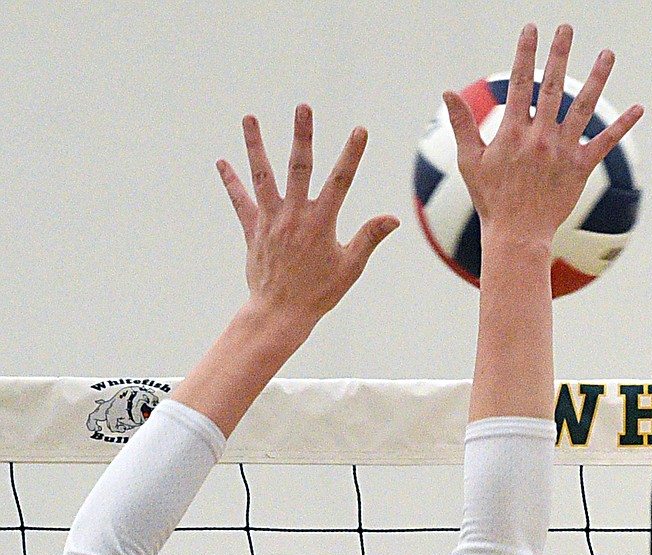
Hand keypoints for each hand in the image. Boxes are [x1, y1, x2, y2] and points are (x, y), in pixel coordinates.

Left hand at [218, 105, 397, 339]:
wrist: (280, 313)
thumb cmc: (319, 293)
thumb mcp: (350, 268)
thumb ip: (369, 238)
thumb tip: (392, 219)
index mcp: (321, 222)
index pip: (341, 181)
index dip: (352, 154)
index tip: (360, 130)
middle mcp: (294, 214)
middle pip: (299, 167)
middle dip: (302, 135)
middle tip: (303, 107)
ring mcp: (271, 219)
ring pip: (262, 175)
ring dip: (255, 145)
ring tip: (249, 118)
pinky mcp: (253, 230)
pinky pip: (241, 201)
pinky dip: (231, 182)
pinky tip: (222, 162)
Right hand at [443, 23, 642, 249]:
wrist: (517, 236)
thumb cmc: (492, 200)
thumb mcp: (470, 162)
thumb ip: (462, 124)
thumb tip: (447, 91)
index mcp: (513, 132)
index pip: (520, 83)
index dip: (525, 53)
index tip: (531, 28)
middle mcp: (540, 137)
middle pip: (553, 86)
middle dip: (559, 54)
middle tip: (567, 27)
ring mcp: (563, 152)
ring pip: (583, 107)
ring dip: (597, 78)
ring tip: (608, 53)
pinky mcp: (581, 170)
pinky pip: (605, 143)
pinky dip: (623, 126)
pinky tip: (639, 108)